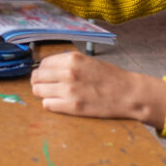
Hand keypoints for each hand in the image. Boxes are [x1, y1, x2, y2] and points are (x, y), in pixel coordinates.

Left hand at [30, 51, 165, 128]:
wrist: (128, 93)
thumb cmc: (110, 77)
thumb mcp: (87, 61)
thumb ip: (67, 63)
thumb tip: (47, 68)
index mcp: (72, 58)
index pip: (43, 63)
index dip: (43, 70)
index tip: (46, 75)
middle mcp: (68, 72)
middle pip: (37, 77)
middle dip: (39, 81)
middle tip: (46, 86)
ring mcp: (69, 90)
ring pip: (38, 91)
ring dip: (43, 93)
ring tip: (53, 94)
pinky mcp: (72, 106)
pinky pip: (47, 105)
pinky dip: (50, 104)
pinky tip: (60, 102)